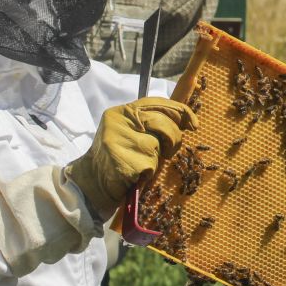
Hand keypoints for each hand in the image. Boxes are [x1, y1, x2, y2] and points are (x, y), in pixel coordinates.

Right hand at [65, 97, 196, 214]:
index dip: (180, 111)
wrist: (92, 183)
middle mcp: (118, 121)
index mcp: (121, 111)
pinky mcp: (123, 161)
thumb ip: (151, 121)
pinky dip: (148, 172)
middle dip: (173, 137)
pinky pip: (151, 165)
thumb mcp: (131, 131)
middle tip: (170, 149)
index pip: (156, 102)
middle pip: (161, 122)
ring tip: (145, 162)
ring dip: (157, 157)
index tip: (193, 124)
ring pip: (157, 145)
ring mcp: (119, 141)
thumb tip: (185, 118)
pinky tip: (136, 174)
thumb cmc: (118, 156)